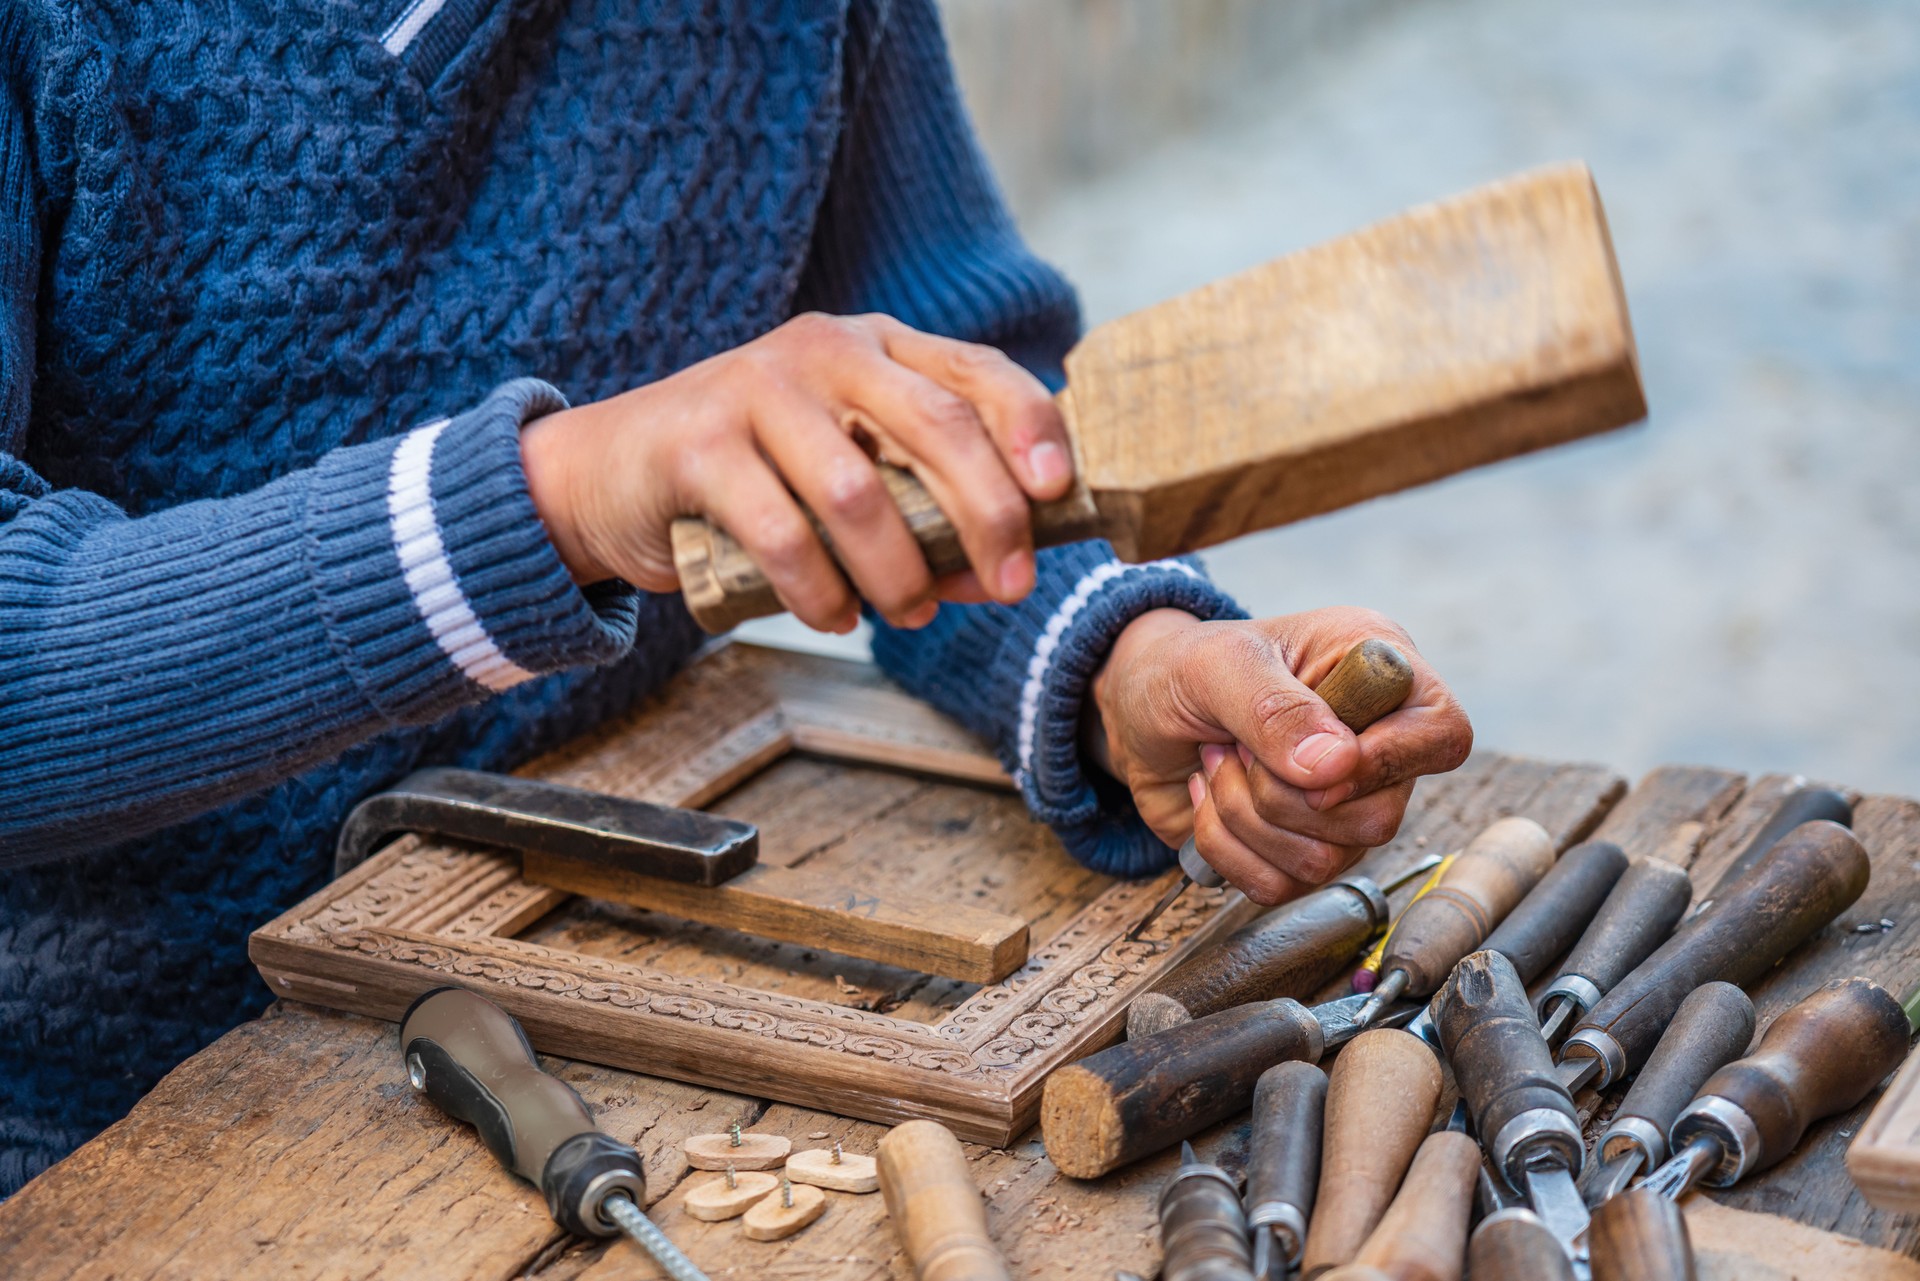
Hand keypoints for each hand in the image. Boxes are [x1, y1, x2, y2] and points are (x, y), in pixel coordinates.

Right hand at [518, 313, 1073, 631]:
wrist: (608, 472)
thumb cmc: (754, 479)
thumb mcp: (846, 471)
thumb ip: (920, 508)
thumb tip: (1004, 573)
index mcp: (875, 346)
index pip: (978, 371)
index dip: (1032, 427)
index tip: (1058, 493)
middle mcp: (825, 350)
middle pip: (937, 427)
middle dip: (988, 516)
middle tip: (1011, 586)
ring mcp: (757, 389)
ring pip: (860, 493)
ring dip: (900, 573)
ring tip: (908, 616)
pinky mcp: (699, 444)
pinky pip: (784, 534)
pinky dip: (820, 593)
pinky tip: (833, 618)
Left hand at [1088, 607, 1472, 904]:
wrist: (1135, 711)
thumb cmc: (1183, 668)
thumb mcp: (1218, 665)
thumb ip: (1275, 708)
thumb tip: (1336, 765)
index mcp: (1377, 672)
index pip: (1443, 733)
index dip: (1387, 762)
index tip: (1314, 763)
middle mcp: (1374, 741)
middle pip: (1380, 816)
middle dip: (1281, 793)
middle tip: (1233, 746)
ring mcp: (1342, 803)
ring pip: (1325, 861)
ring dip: (1245, 816)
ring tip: (1217, 761)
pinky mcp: (1300, 849)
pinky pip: (1280, 887)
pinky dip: (1226, 848)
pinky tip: (1211, 796)